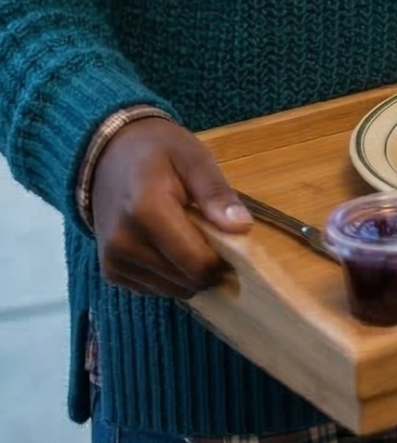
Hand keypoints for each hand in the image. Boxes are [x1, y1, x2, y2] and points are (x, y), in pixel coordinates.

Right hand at [90, 118, 251, 299]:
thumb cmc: (157, 152)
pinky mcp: (111, 272)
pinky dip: (169, 275)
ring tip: (188, 237)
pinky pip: (153, 289)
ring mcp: (114, 261)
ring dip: (188, 273)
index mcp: (146, 211)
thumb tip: (242, 227)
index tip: (231, 240)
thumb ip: (216, 193)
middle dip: (207, 266)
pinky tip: (168, 247)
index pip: (197, 263)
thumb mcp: (193, 158)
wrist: (108, 156)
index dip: (222, 260)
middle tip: (212, 236)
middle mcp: (124, 243)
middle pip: (186, 281)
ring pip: (172, 290)